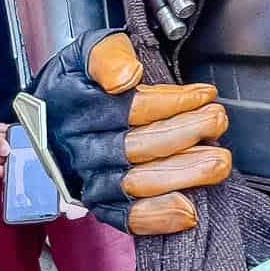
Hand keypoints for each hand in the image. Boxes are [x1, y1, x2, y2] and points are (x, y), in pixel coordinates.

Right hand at [33, 30, 230, 234]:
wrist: (52, 118)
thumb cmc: (80, 83)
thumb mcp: (88, 52)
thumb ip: (107, 56)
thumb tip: (125, 76)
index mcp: (77, 109)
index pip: (128, 109)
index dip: (171, 102)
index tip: (203, 94)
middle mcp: (81, 149)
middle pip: (136, 148)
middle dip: (185, 134)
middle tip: (217, 122)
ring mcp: (91, 180)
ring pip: (137, 184)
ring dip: (183, 175)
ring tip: (217, 163)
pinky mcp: (102, 205)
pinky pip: (127, 218)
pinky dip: (158, 217)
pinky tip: (188, 210)